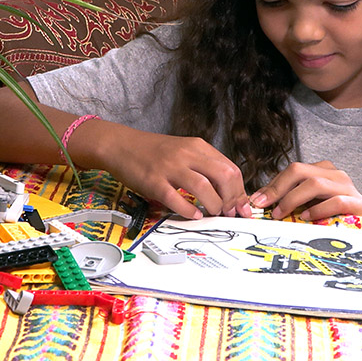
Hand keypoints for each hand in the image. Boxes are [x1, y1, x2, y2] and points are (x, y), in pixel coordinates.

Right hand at [99, 130, 251, 219]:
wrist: (121, 145)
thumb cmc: (153, 152)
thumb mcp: (184, 150)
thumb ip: (204, 166)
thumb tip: (227, 191)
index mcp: (197, 146)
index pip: (230, 169)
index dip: (239, 191)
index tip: (239, 206)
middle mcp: (186, 155)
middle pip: (223, 176)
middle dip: (232, 199)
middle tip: (228, 212)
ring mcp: (170, 168)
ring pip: (203, 188)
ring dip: (214, 205)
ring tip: (212, 213)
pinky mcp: (154, 181)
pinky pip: (176, 199)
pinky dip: (189, 211)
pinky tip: (193, 215)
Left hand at [248, 160, 361, 220]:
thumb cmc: (337, 216)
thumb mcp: (311, 204)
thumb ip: (291, 200)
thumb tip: (261, 202)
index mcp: (322, 171)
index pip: (292, 170)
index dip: (272, 185)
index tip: (257, 200)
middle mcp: (335, 175)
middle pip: (300, 171)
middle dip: (278, 189)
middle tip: (265, 206)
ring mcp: (348, 188)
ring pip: (315, 183)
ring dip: (293, 199)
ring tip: (282, 213)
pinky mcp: (359, 204)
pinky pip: (337, 201)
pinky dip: (319, 209)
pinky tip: (308, 217)